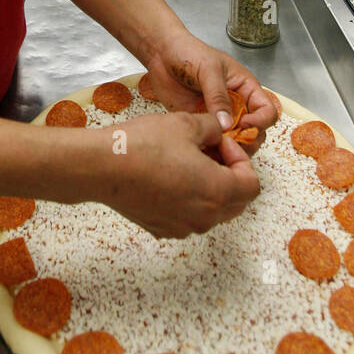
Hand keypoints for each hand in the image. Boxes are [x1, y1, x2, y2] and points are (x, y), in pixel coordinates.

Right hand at [92, 109, 260, 238]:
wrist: (101, 167)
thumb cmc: (145, 145)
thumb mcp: (187, 124)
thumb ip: (213, 128)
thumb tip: (219, 133)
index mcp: (218, 192)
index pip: (251, 184)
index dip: (242, 160)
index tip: (222, 145)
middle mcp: (205, 217)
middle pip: (236, 202)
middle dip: (230, 176)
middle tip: (211, 152)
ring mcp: (183, 227)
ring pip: (212, 211)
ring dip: (210, 188)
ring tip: (189, 162)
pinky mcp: (163, 229)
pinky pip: (188, 216)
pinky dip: (189, 199)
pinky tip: (169, 176)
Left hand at [140, 29, 280, 167]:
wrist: (161, 55)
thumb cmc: (188, 52)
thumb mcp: (208, 69)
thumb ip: (218, 96)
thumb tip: (227, 124)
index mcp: (245, 88)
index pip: (267, 110)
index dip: (261, 121)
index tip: (244, 124)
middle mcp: (236, 105)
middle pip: (255, 131)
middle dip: (247, 140)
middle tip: (229, 141)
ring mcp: (220, 116)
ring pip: (236, 140)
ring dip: (230, 147)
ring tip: (216, 146)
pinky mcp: (203, 124)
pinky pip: (213, 142)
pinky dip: (212, 149)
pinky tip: (203, 148)